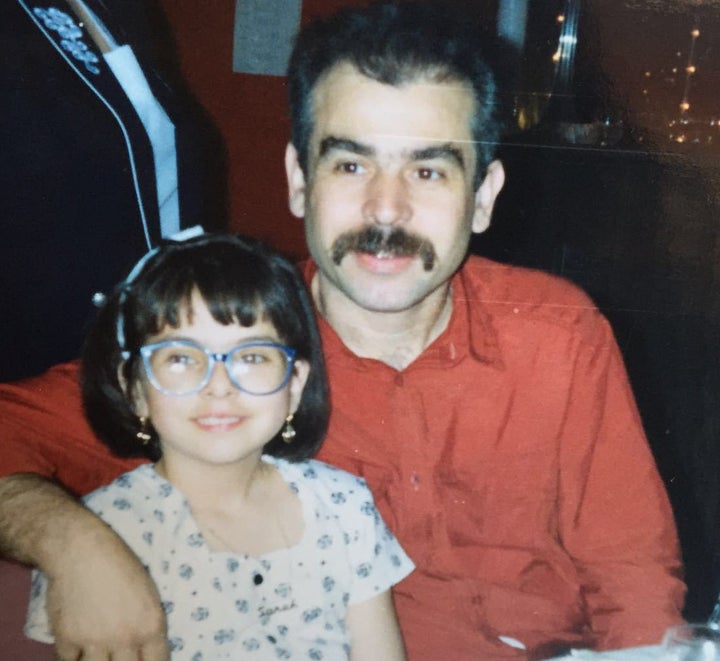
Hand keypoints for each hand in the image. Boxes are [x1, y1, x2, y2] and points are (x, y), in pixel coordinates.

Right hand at [44, 523, 168, 660]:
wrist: (80, 550)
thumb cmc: (119, 564)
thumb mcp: (148, 593)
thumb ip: (147, 625)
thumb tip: (147, 649)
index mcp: (151, 624)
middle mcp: (125, 637)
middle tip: (120, 656)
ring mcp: (95, 642)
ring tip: (101, 655)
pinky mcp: (67, 641)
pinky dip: (75, 659)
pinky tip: (79, 651)